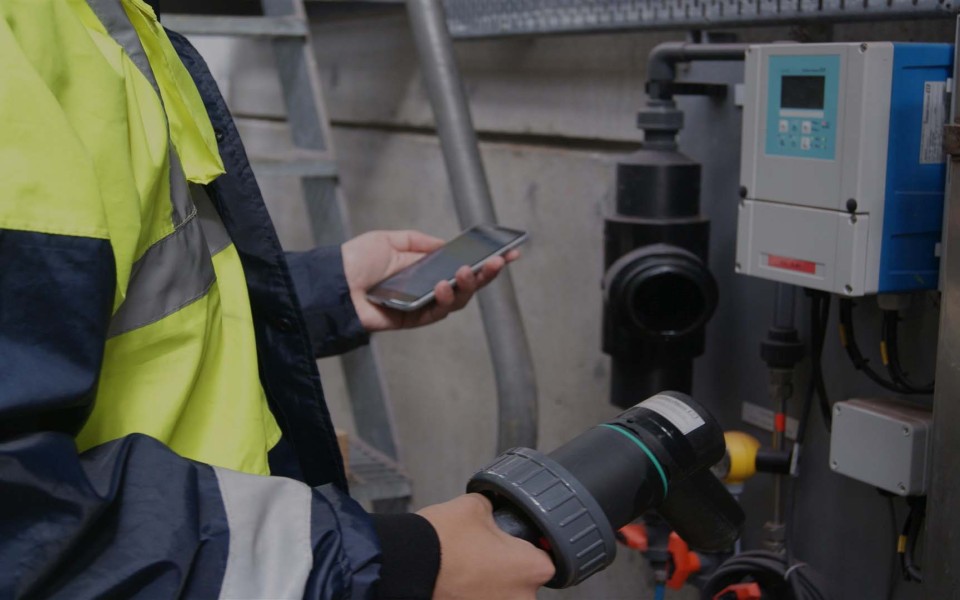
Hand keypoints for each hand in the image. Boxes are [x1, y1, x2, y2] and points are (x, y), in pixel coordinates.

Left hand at [341, 230, 518, 332]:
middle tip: (498, 262)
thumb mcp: (391, 239)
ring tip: (468, 271)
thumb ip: (420, 242)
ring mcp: (421, 304)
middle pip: (467, 285)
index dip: (487, 261)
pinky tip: (445, 285)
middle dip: (486, 274)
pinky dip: (444, 299)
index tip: (510, 252)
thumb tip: (446, 245)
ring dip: (467, 286)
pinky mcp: (411, 319)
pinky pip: (435, 313)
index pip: (463, 264)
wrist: (333, 281)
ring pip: (456, 301)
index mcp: (426, 267)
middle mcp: (428, 287)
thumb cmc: (357, 260)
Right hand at [417, 494, 554, 599]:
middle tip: (484, 554)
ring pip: (501, 596)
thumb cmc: (442, 539)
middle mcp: (521, 599)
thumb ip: (493, 510)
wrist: (405, 565)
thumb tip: (492, 511)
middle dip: (507, 570)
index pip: (546, 560)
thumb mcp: (474, 506)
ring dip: (489, 585)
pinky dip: (471, 594)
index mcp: (531, 569)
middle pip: (523, 584)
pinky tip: (456, 582)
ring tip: (466, 568)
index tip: (515, 544)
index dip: (530, 549)